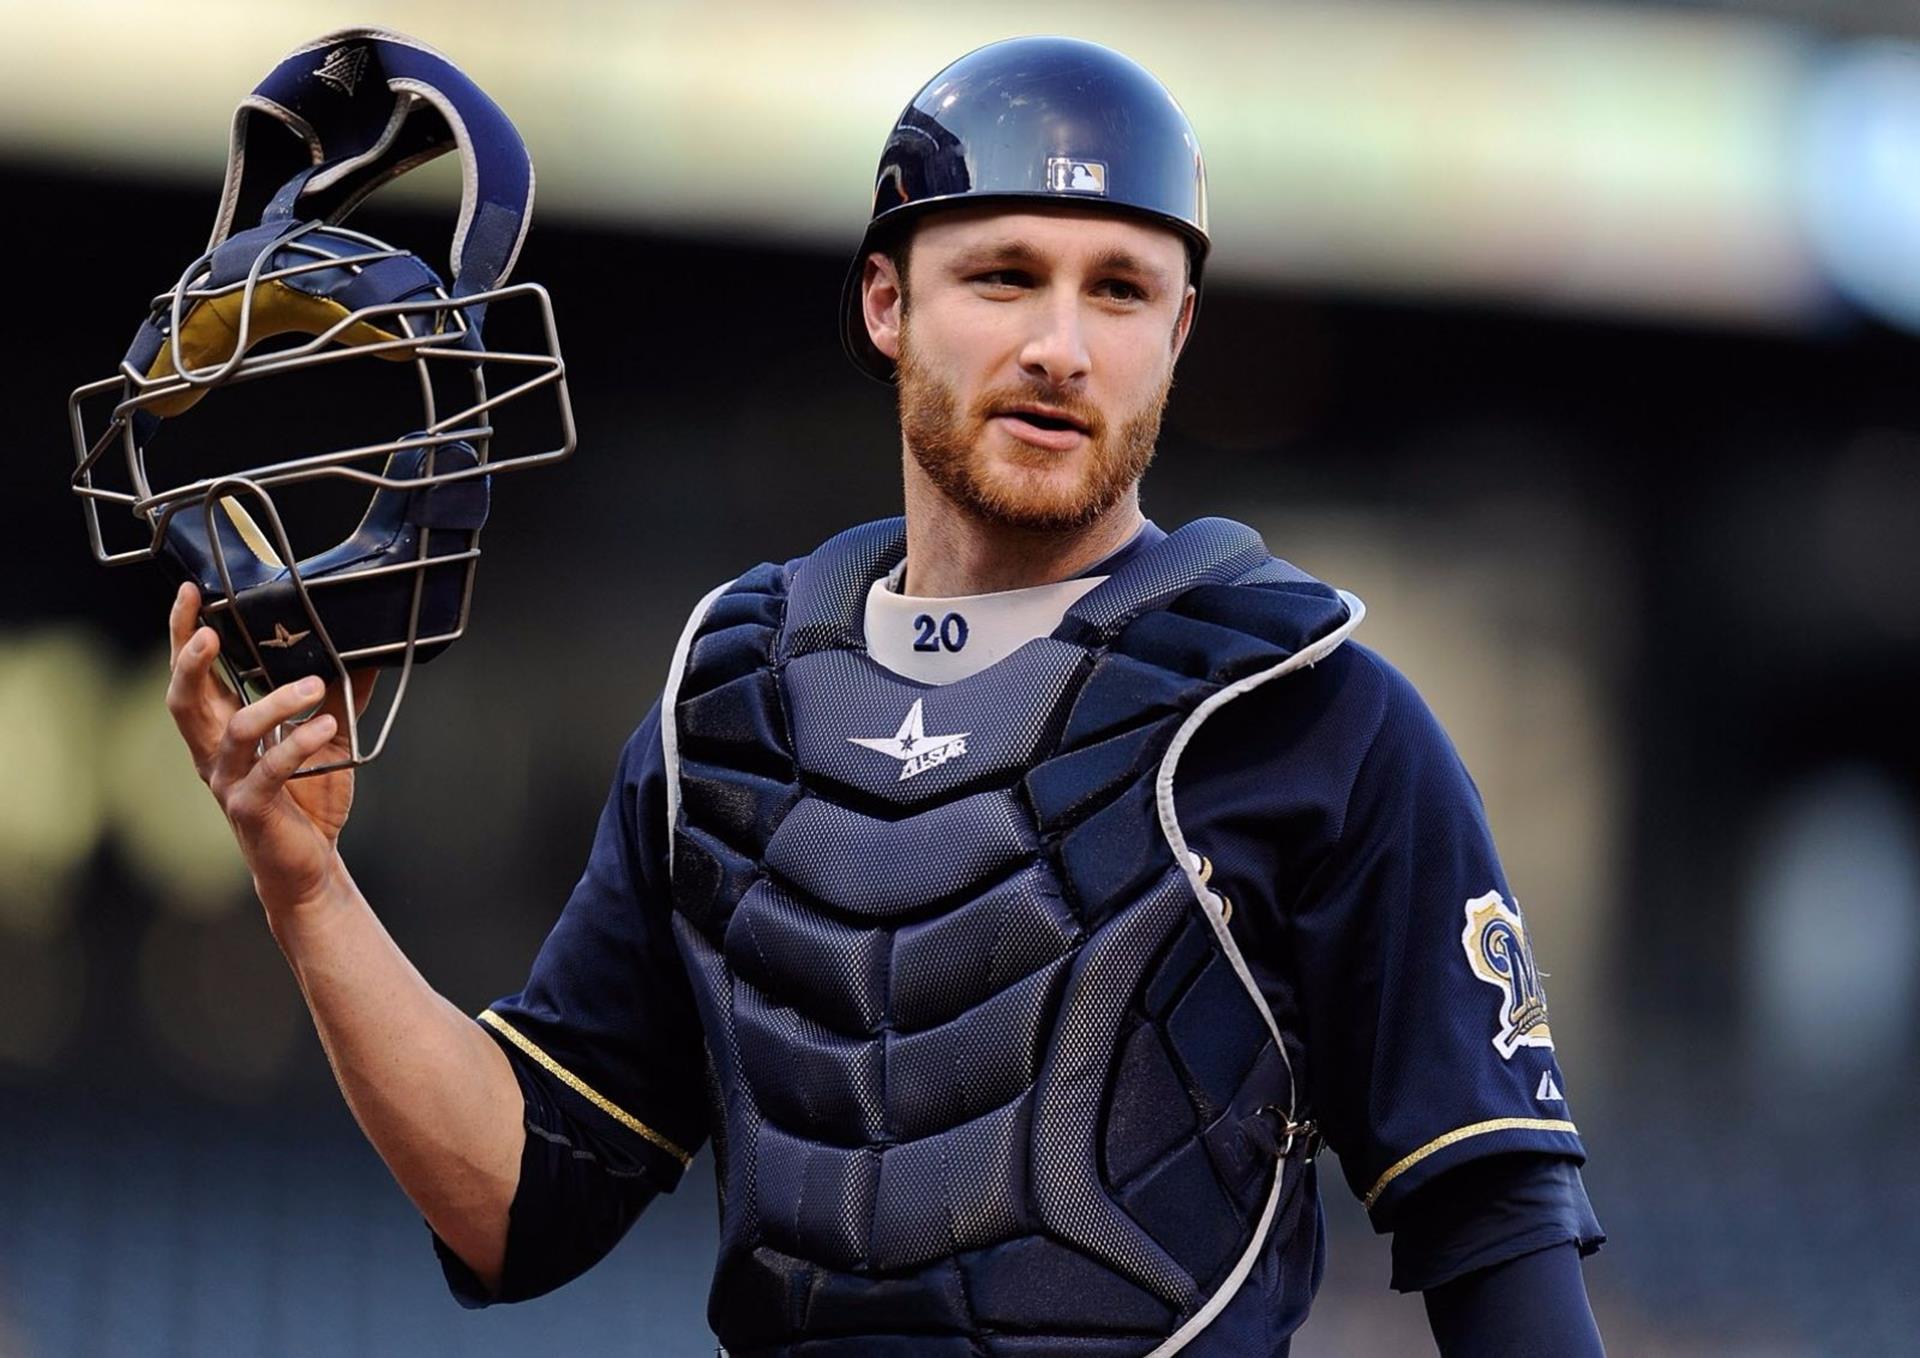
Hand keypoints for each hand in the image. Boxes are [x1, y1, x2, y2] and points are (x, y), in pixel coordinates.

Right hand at [165, 582, 374, 917]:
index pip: (194, 675)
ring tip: (313, 685)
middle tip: (212, 629)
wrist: (309, 865)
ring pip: (236, 730)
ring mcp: (227, 781)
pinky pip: (269, 769)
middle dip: (192, 660)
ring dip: (274, 703)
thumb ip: (340, 697)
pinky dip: (297, 744)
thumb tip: (366, 652)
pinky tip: (323, 727)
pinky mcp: (249, 807)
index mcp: (222, 729)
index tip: (192, 592)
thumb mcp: (328, 737)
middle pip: (184, 698)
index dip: (186, 635)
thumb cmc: (308, 799)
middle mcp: (213, 752)